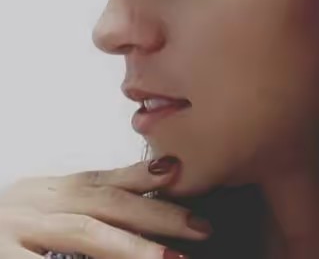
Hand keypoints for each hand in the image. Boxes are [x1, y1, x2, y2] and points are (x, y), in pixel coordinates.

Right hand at [0, 157, 212, 258]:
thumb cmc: (4, 230)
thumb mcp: (43, 210)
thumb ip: (84, 205)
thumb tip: (146, 195)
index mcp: (48, 191)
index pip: (103, 181)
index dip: (144, 177)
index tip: (180, 173)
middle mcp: (33, 204)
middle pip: (104, 205)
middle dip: (155, 217)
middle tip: (198, 229)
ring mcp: (12, 231)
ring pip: (83, 234)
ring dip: (129, 248)